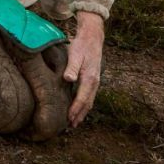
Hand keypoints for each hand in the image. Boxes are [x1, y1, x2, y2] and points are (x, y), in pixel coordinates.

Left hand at [64, 11, 104, 126]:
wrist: (92, 37)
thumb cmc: (81, 46)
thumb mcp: (75, 55)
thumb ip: (72, 68)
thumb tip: (69, 79)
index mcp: (89, 78)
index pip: (82, 98)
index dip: (76, 110)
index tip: (69, 119)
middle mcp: (94, 82)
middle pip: (87, 103)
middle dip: (80, 115)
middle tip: (71, 126)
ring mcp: (95, 81)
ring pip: (89, 100)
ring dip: (83, 112)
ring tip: (75, 121)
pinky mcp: (93, 79)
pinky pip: (89, 95)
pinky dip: (85, 104)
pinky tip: (80, 108)